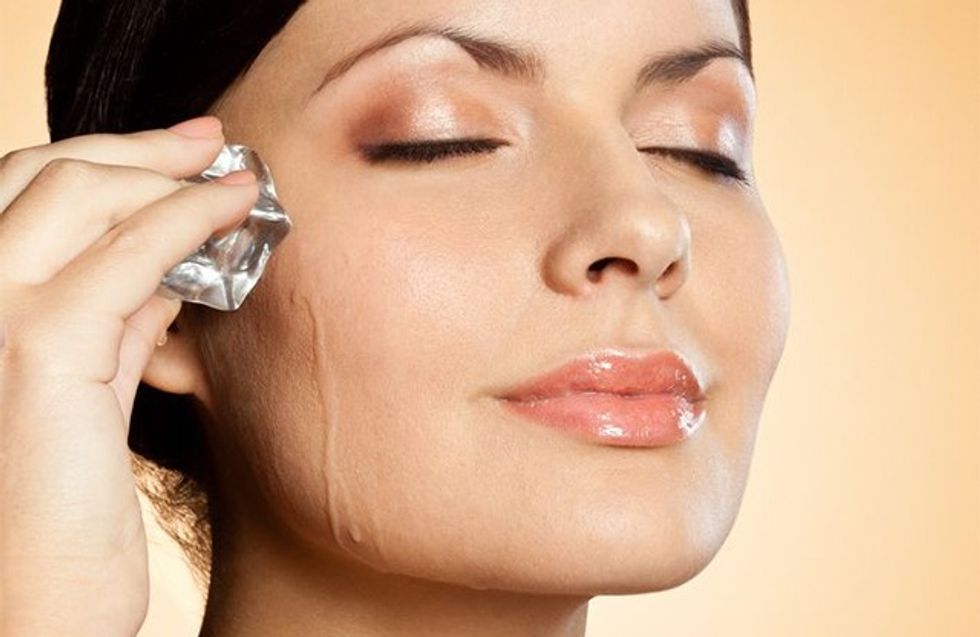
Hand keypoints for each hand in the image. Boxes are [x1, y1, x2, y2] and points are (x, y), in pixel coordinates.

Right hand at [0, 116, 256, 635]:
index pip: (27, 194)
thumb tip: (170, 264)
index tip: (182, 149)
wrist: (32, 601)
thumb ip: (115, 320)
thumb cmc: (62, 505)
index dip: (107, 156)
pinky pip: (124, 256)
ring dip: (168, 173)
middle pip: (45, 175)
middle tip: (212, 142)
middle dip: (138, 148)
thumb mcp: (88, 388)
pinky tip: (232, 210)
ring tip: (235, 172)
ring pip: (78, 195)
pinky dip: (185, 219)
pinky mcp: (36, 352)